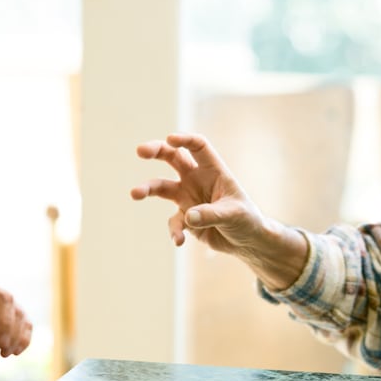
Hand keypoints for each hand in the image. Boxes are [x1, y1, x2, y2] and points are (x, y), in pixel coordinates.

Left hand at [0, 283, 32, 364]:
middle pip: (5, 299)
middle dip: (5, 326)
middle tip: (2, 347)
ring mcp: (8, 299)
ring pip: (18, 313)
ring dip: (15, 336)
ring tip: (5, 354)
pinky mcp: (19, 311)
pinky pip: (27, 323)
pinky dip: (24, 339)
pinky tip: (16, 352)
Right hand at [129, 133, 267, 255]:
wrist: (246, 241)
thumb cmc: (246, 219)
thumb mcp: (233, 215)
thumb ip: (211, 214)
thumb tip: (188, 216)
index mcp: (213, 170)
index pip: (198, 147)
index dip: (184, 140)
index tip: (170, 139)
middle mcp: (197, 179)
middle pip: (172, 157)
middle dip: (156, 151)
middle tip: (140, 150)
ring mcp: (188, 197)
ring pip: (162, 187)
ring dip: (148, 188)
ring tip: (135, 193)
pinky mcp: (185, 218)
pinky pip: (173, 222)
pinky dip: (174, 231)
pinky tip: (179, 241)